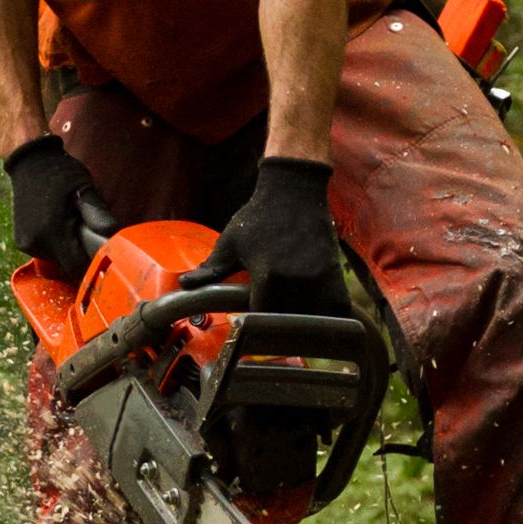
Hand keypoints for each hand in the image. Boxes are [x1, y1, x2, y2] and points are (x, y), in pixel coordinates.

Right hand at [4, 135, 107, 280]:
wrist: (29, 162)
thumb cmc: (60, 174)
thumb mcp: (84, 188)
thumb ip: (97, 213)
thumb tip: (112, 234)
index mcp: (52, 231)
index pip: (76, 268)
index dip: (91, 266)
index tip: (101, 255)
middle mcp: (36, 242)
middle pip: (66, 266)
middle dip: (79, 255)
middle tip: (86, 233)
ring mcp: (25, 243)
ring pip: (56, 260)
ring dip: (66, 250)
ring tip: (70, 226)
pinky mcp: (21, 242)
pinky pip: (44, 253)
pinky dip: (54, 245)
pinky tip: (56, 226)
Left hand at [189, 156, 350, 320]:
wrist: (294, 191)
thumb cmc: (258, 217)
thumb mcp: (230, 242)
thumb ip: (210, 269)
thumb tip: (183, 285)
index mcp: (268, 277)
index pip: (261, 320)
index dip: (254, 328)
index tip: (249, 329)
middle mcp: (296, 282)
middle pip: (288, 325)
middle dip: (277, 330)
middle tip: (269, 332)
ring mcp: (319, 280)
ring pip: (314, 322)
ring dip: (303, 327)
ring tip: (291, 326)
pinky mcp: (335, 276)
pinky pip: (338, 311)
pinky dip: (330, 318)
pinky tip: (317, 318)